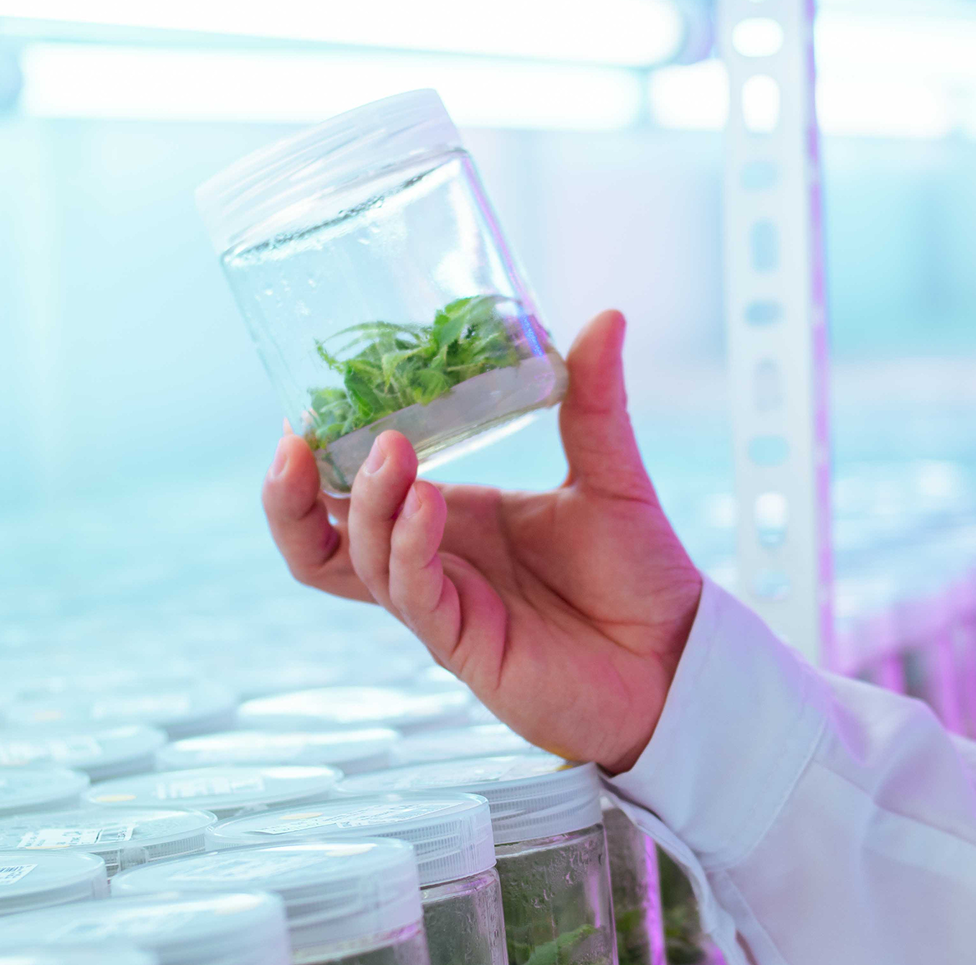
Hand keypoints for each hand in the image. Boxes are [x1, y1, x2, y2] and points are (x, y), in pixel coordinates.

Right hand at [262, 310, 702, 772]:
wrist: (682, 659)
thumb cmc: (640, 578)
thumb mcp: (613, 476)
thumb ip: (594, 403)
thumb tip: (607, 317)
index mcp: (453, 519)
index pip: (357, 490)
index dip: (320, 456)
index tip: (310, 405)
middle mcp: (434, 562)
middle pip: (322, 541)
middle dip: (293, 495)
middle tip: (300, 437)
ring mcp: (444, 606)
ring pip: (358, 564)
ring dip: (366, 503)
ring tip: (394, 449)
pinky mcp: (466, 647)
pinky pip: (415, 596)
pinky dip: (410, 547)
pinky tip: (427, 503)